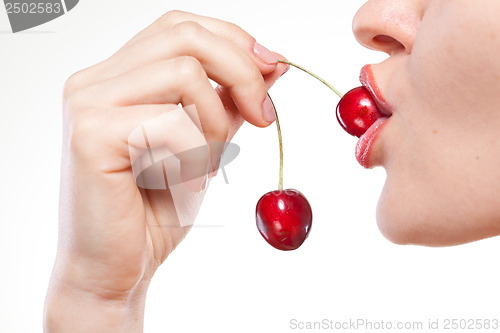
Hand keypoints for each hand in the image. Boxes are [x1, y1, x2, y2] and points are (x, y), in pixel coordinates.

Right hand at [44, 10, 287, 331]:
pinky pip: (171, 121)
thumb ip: (230, 101)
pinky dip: (195, 153)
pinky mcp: (90, 134)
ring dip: (215, 123)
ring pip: (184, 73)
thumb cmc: (156, 207)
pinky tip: (184, 182)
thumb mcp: (206, 143)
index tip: (273, 69)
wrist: (116, 268)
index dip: (233, 40)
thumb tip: (273, 62)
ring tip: (207, 165)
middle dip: (241, 72)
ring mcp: (87, 103)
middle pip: (185, 35)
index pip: (180, 27)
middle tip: (265, 118)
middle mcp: (95, 81)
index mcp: (118, 76)